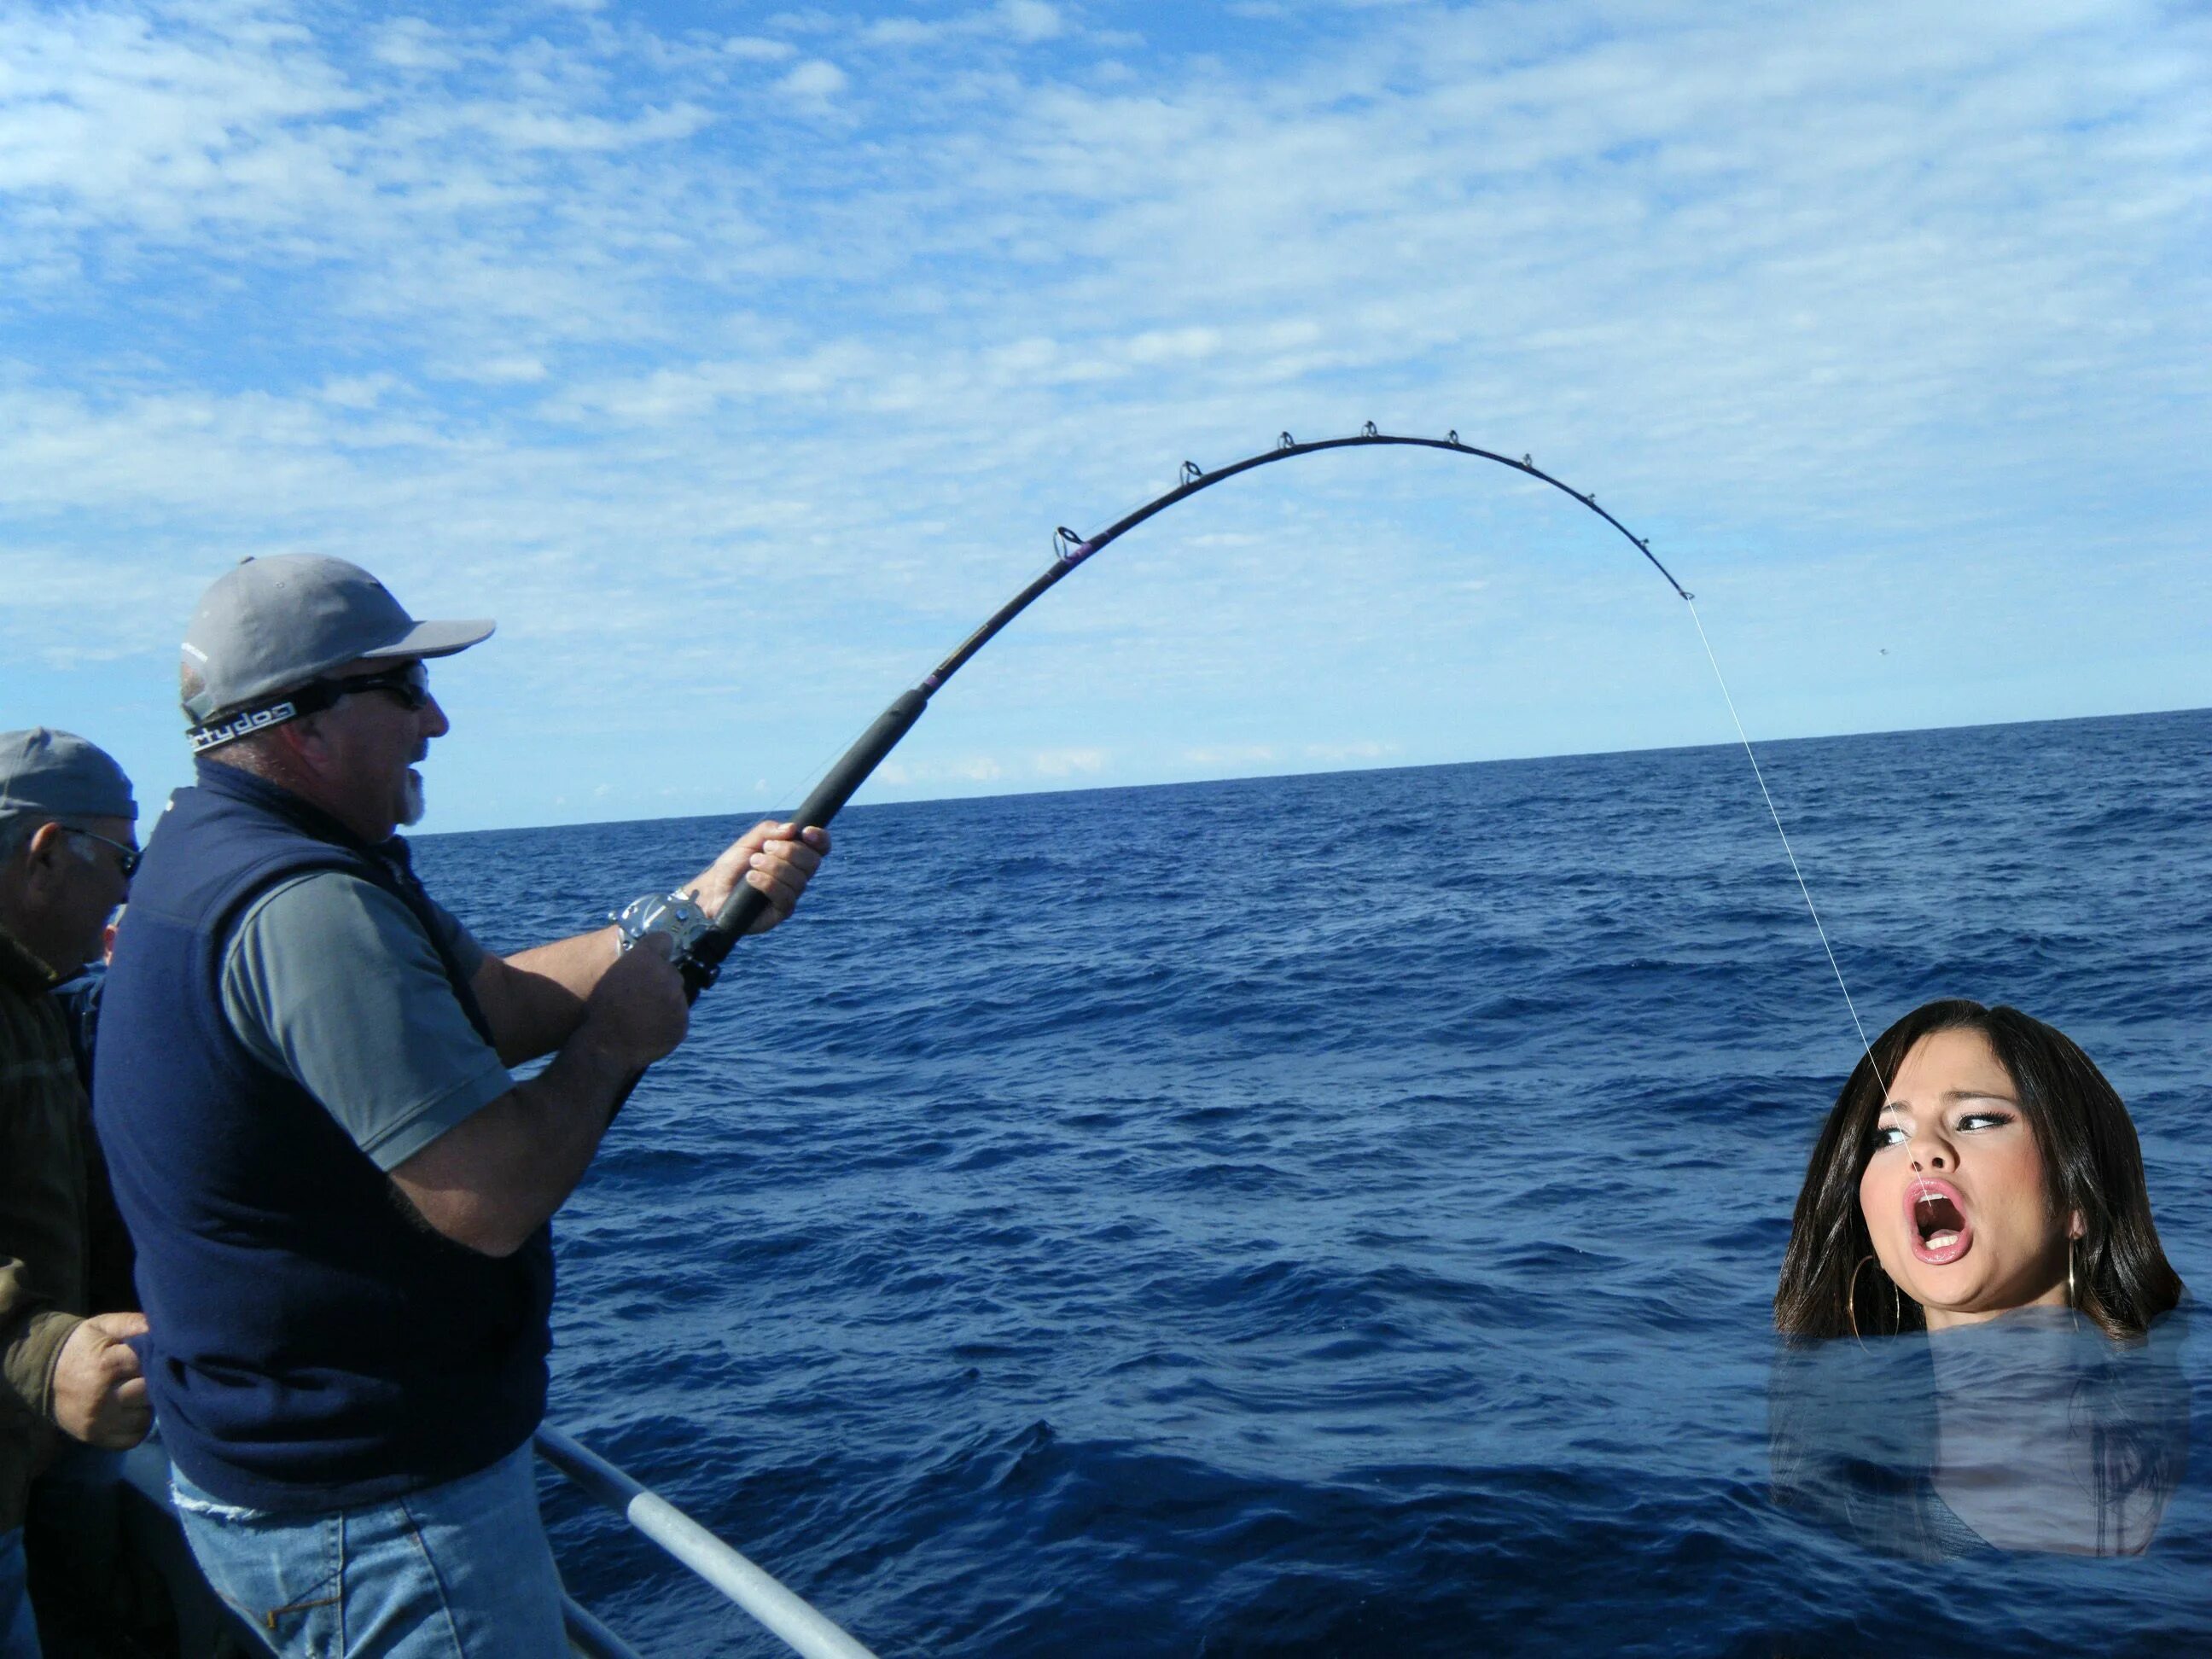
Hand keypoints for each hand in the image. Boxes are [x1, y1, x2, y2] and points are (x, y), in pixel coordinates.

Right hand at [52, 1312, 150, 1448]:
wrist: (43, 1374)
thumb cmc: (82, 1347)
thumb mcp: (104, 1326)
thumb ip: (134, 1324)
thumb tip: (163, 1329)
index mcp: (106, 1365)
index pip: (150, 1364)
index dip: (158, 1359)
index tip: (158, 1356)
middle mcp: (103, 1397)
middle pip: (150, 1392)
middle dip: (156, 1382)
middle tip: (150, 1375)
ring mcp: (98, 1421)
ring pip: (145, 1416)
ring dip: (148, 1405)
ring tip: (139, 1393)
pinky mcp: (94, 1437)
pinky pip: (133, 1437)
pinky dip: (138, 1426)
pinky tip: (132, 1411)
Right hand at [579, 937, 689, 1068]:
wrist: (606, 1046)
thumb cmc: (601, 1011)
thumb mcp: (610, 977)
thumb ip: (633, 963)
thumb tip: (649, 959)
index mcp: (646, 959)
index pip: (663, 940)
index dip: (658, 949)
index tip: (654, 957)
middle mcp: (667, 975)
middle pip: (672, 972)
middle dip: (661, 981)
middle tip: (643, 996)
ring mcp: (678, 1001)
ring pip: (677, 996)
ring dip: (666, 1003)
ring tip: (643, 1016)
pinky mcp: (682, 1024)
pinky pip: (678, 1019)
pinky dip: (668, 1023)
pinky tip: (650, 1029)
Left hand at [687, 821, 830, 934]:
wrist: (713, 890)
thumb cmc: (732, 865)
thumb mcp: (748, 841)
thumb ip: (768, 831)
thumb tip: (793, 828)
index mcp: (795, 856)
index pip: (821, 847)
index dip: (820, 838)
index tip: (806, 832)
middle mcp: (798, 875)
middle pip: (812, 861)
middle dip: (789, 851)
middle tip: (765, 849)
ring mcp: (792, 894)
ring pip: (799, 879)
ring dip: (774, 867)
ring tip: (753, 863)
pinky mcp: (782, 911)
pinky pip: (786, 896)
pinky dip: (768, 883)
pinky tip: (751, 878)